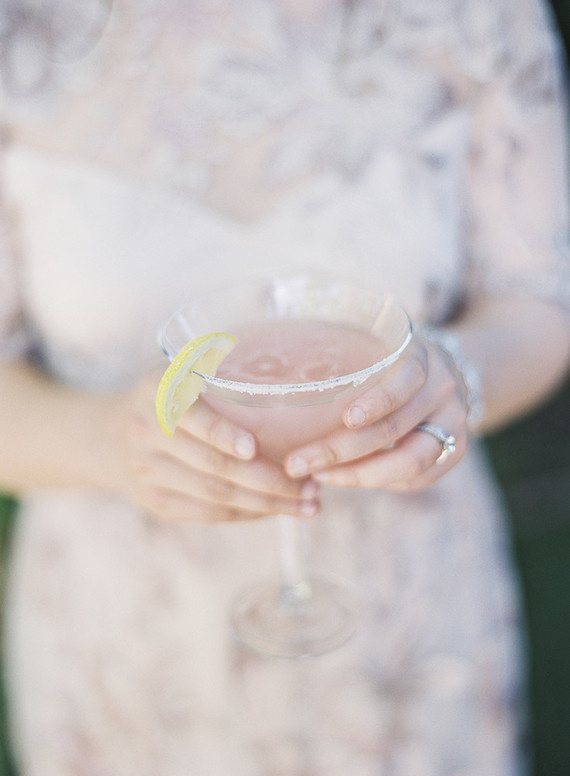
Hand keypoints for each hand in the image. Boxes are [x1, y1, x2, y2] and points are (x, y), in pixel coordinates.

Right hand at [116, 370, 319, 521]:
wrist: (110, 436)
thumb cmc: (172, 397)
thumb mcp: (182, 371)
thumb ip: (220, 370)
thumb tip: (294, 381)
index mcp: (158, 391)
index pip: (190, 418)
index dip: (221, 434)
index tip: (254, 447)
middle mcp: (146, 432)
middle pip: (212, 466)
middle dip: (268, 481)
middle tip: (310, 485)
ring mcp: (147, 473)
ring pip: (215, 496)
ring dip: (266, 504)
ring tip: (307, 504)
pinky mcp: (155, 503)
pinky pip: (208, 514)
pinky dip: (247, 514)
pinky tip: (276, 510)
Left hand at [283, 333, 469, 490]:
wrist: (450, 372)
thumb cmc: (392, 359)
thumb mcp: (379, 346)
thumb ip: (348, 361)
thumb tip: (279, 384)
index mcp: (423, 358)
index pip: (403, 382)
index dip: (376, 403)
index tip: (345, 419)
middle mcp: (444, 391)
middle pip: (392, 430)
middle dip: (339, 451)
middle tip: (296, 464)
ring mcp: (455, 424)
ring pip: (408, 462)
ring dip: (357, 475)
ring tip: (319, 477)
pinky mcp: (455, 452)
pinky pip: (417, 478)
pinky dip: (381, 482)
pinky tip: (347, 479)